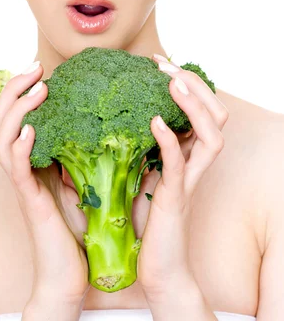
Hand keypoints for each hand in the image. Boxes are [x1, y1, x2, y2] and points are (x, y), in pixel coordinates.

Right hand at [0, 63, 88, 305]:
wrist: (70, 267)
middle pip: (0, 120)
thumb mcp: (79, 174)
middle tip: (36, 67)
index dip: (21, 89)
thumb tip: (102, 118)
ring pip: (0, 139)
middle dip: (14, 89)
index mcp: (33, 157)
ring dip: (17, 111)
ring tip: (39, 90)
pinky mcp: (30, 200)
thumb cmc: (78, 222)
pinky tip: (31, 130)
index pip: (14, 115)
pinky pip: (17, 170)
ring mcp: (22, 183)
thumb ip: (80, 148)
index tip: (41, 67)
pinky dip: (19, 147)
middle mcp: (21, 166)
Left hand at [136, 56, 228, 300]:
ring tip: (171, 84)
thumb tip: (110, 117)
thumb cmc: (146, 220)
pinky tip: (155, 121)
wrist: (156, 266)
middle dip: (194, 84)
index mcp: (189, 153)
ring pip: (212, 137)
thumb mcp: (143, 171)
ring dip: (193, 106)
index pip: (204, 108)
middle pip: (217, 115)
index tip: (158, 61)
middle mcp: (196, 163)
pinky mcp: (175, 198)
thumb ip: (140, 146)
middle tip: (165, 66)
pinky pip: (179, 165)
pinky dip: (170, 140)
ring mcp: (189, 180)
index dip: (187, 81)